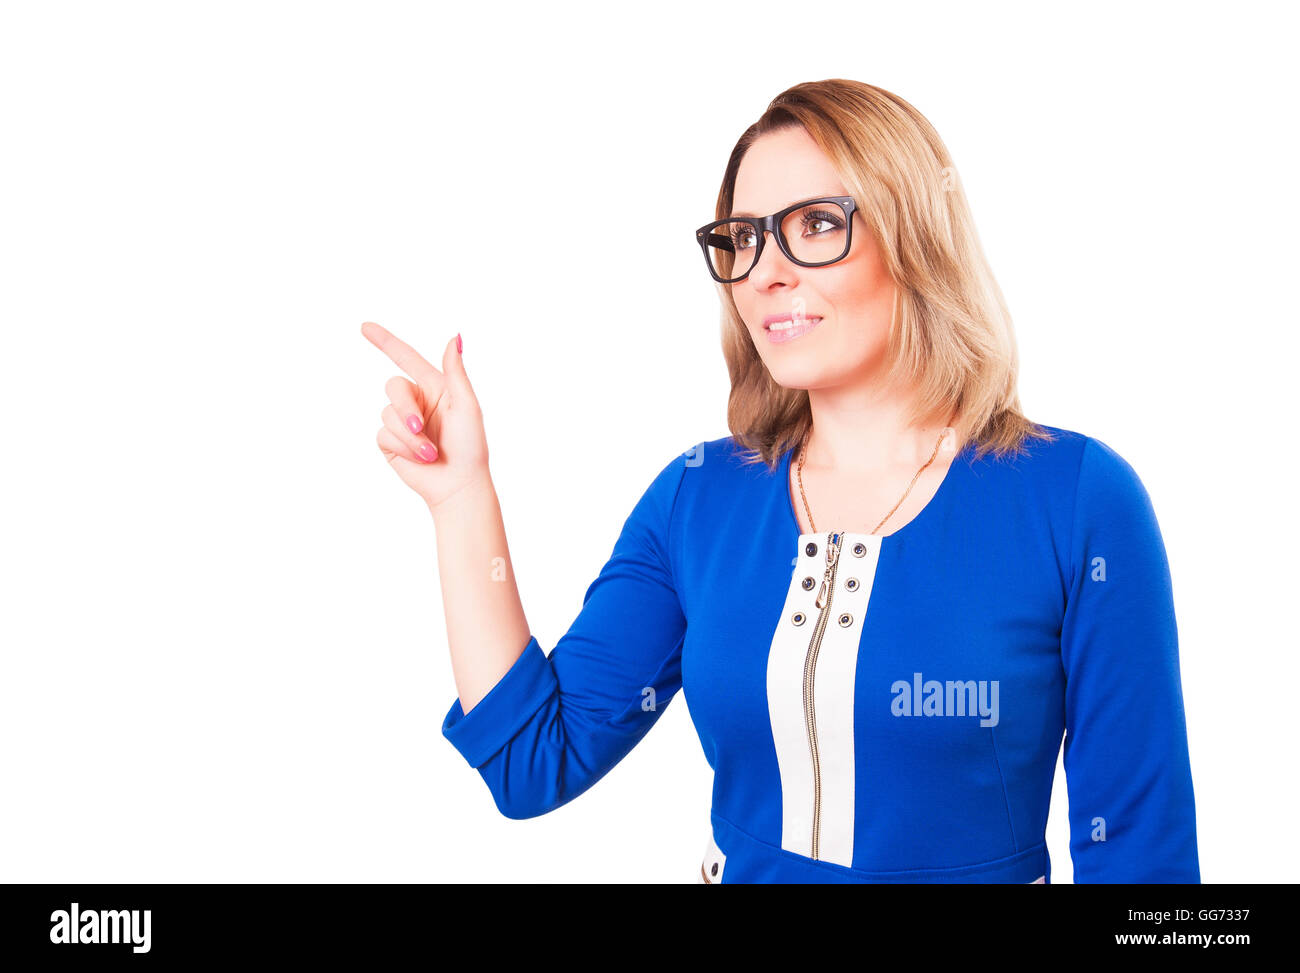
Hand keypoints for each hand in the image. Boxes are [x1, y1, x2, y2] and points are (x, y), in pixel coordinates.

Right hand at [362, 322, 489, 509]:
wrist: (458, 484)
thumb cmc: (470, 446)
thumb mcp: (466, 406)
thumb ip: (455, 372)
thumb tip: (454, 337)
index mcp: (435, 386)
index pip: (406, 357)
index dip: (385, 341)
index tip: (364, 326)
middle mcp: (416, 401)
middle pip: (393, 386)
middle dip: (405, 408)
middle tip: (420, 427)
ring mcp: (402, 422)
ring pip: (388, 413)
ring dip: (410, 436)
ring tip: (430, 452)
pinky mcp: (391, 442)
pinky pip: (384, 434)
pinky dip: (403, 447)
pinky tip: (419, 458)